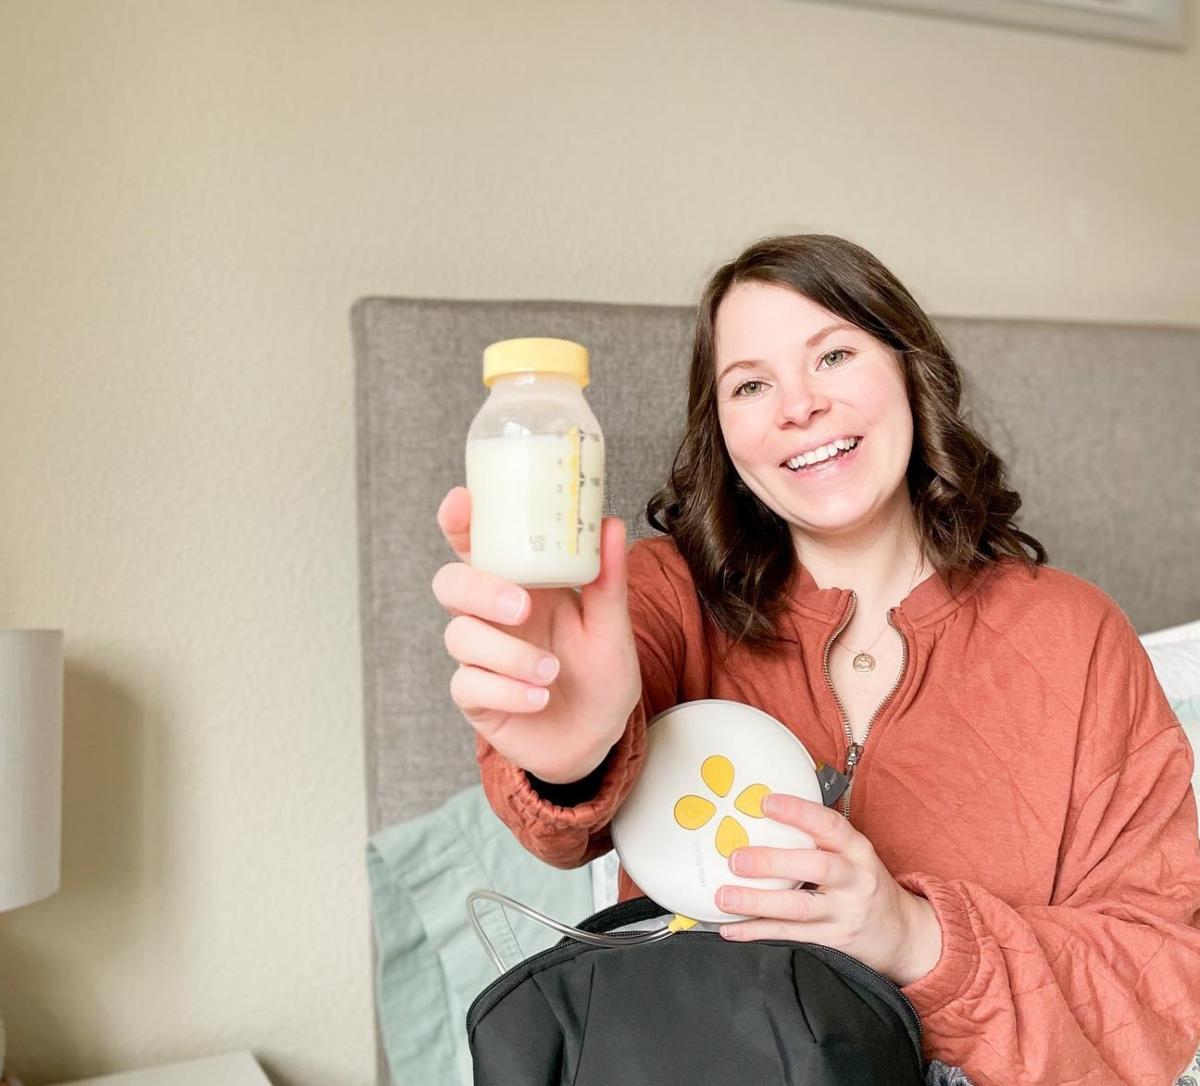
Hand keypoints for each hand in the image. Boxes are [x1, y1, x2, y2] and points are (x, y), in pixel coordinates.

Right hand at [431, 487, 642, 783]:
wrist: (599, 737)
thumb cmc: (600, 673)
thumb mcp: (612, 626)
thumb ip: (608, 578)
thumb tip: (608, 524)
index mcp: (521, 584)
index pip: (477, 544)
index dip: (460, 521)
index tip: (461, 502)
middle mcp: (493, 615)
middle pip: (451, 584)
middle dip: (478, 590)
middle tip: (521, 607)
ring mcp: (480, 656)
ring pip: (460, 636)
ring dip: (508, 654)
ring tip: (552, 673)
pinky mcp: (476, 696)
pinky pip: (469, 685)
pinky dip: (506, 690)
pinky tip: (538, 698)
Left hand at [715, 792, 942, 986]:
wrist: (902, 935)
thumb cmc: (864, 883)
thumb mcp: (853, 854)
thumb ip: (819, 838)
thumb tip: (760, 814)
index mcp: (858, 850)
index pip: (830, 825)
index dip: (798, 812)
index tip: (765, 803)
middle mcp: (855, 879)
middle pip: (816, 867)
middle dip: (773, 862)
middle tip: (735, 858)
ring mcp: (845, 913)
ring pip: (799, 908)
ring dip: (758, 902)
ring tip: (724, 897)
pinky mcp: (834, 941)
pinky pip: (791, 935)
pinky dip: (757, 932)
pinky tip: (730, 929)